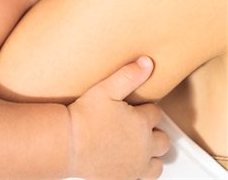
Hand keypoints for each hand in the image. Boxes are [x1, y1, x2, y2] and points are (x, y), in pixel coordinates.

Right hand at [68, 57, 169, 179]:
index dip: (146, 109)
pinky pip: (146, 177)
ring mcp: (136, 165)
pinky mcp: (126, 178)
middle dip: (153, 131)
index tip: (134, 108)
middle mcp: (144, 146)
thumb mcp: (106, 89)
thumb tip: (147, 62)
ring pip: (158, 162)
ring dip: (153, 153)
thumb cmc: (84, 116)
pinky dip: (143, 169)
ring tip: (139, 144)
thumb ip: (129, 75)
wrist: (68, 143)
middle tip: (138, 126)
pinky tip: (132, 160)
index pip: (156, 113)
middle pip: (163, 139)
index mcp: (141, 123)